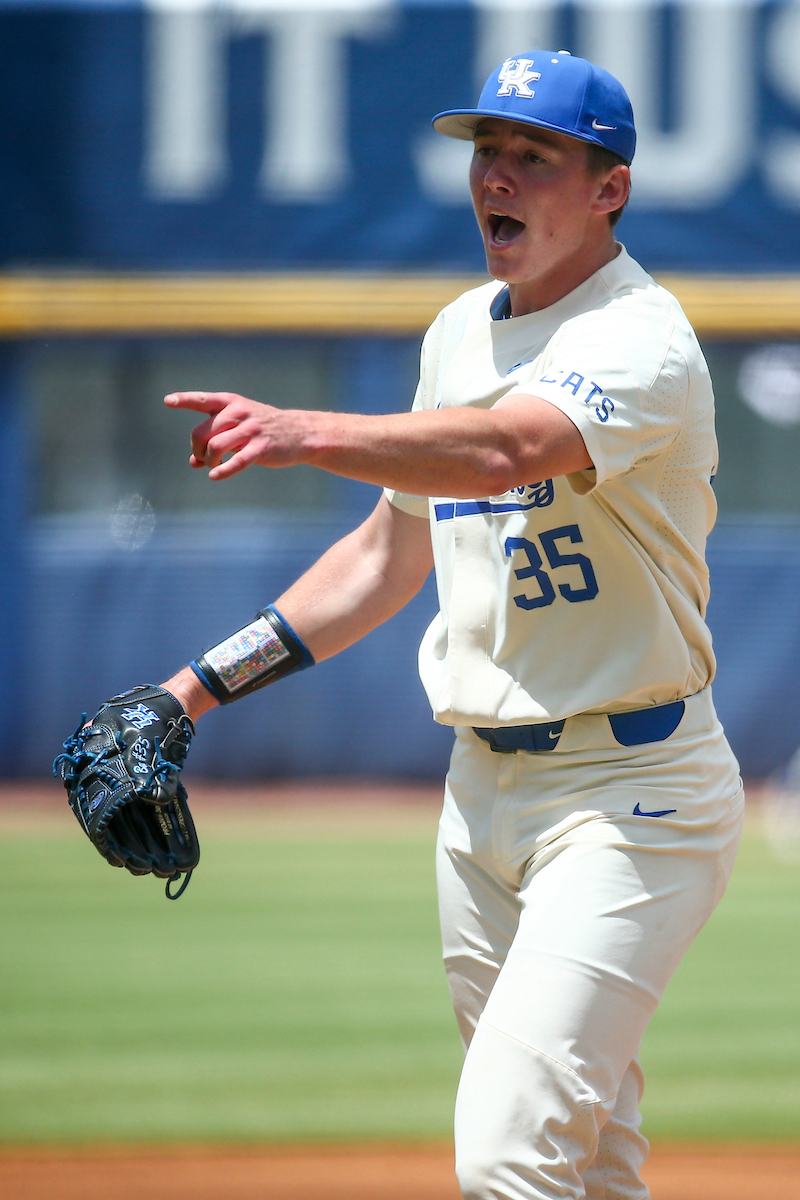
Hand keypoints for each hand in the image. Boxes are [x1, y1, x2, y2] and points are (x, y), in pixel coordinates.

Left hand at [164, 391, 313, 479]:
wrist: (298, 433)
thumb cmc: (261, 429)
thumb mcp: (237, 427)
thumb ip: (214, 439)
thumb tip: (193, 463)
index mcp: (231, 403)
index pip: (203, 400)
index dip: (184, 400)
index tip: (168, 401)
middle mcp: (239, 413)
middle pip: (202, 432)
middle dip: (197, 449)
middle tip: (203, 458)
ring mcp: (250, 430)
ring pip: (215, 447)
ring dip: (208, 461)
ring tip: (213, 466)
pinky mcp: (260, 448)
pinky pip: (236, 462)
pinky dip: (222, 471)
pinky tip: (215, 476)